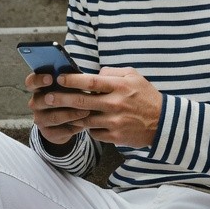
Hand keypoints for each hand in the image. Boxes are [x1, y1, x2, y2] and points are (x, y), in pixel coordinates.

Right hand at [25, 71, 81, 145]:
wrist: (65, 123)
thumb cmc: (68, 97)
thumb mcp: (67, 88)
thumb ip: (69, 81)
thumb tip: (80, 74)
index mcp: (38, 89)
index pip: (31, 82)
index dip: (38, 80)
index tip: (50, 78)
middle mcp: (35, 104)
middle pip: (41, 101)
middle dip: (59, 99)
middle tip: (74, 97)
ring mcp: (40, 119)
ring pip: (54, 117)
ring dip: (71, 114)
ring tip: (86, 111)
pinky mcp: (48, 133)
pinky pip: (61, 130)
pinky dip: (74, 127)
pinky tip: (84, 124)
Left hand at [27, 66, 162, 147]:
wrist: (163, 123)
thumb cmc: (146, 96)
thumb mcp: (134, 77)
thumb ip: (113, 72)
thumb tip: (93, 73)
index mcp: (119, 86)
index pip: (91, 82)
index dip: (72, 80)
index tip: (59, 78)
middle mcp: (115, 103)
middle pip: (82, 101)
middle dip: (61, 99)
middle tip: (47, 97)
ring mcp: (114, 121)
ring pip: (84, 119)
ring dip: (70, 116)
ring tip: (57, 112)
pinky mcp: (114, 136)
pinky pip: (94, 132)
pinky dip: (87, 127)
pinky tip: (82, 123)